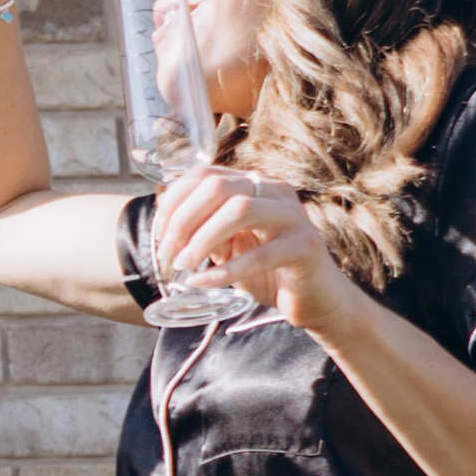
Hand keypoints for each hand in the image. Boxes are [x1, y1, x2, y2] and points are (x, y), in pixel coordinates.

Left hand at [149, 159, 346, 331]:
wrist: (315, 300)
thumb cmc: (268, 271)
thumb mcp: (229, 244)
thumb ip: (204, 227)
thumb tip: (165, 214)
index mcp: (255, 185)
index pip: (206, 174)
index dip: (175, 200)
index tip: (159, 233)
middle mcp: (276, 192)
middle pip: (219, 187)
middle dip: (184, 220)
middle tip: (168, 253)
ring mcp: (294, 217)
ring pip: (240, 210)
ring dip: (203, 239)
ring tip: (184, 265)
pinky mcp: (306, 247)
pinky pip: (260, 255)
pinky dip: (225, 271)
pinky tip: (202, 282)